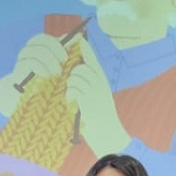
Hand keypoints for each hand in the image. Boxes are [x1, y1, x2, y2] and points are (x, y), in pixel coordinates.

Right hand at [0, 32, 69, 117]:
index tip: (66, 56)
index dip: (56, 45)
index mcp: (35, 45)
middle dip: (55, 52)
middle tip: (63, 63)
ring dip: (51, 61)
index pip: (43, 38)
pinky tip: (47, 75)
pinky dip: (42, 68)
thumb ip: (65, 48)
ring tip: (57, 72)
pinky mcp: (18, 69)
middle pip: (40, 43)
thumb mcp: (57, 61)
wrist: (29, 94)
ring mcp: (21, 59)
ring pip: (37, 52)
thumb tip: (78, 35)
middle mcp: (27, 50)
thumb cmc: (46, 76)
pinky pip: (32, 62)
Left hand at [66, 38, 128, 155]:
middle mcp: (100, 81)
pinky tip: (71, 102)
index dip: (83, 48)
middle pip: (81, 65)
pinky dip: (70, 94)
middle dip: (71, 72)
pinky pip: (74, 87)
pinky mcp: (88, 98)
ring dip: (70, 84)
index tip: (77, 41)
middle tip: (68, 83)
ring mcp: (95, 89)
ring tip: (72, 96)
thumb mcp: (96, 96)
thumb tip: (73, 73)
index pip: (91, 57)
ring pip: (76, 74)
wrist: (107, 133)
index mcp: (101, 78)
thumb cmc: (98, 117)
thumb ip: (88, 83)